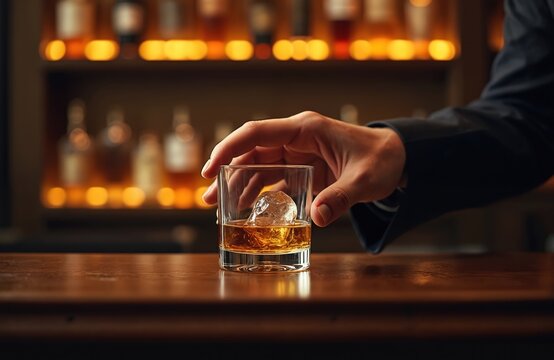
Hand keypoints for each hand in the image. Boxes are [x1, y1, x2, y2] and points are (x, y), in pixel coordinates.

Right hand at [201, 111, 405, 226]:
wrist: (396, 159)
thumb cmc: (381, 160)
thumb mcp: (363, 180)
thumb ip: (340, 197)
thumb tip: (318, 218)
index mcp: (306, 130)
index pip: (258, 133)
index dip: (229, 148)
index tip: (210, 169)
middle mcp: (296, 139)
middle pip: (252, 153)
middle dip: (228, 174)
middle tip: (210, 199)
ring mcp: (297, 154)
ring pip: (258, 166)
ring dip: (239, 185)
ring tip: (220, 208)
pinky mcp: (302, 168)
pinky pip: (273, 179)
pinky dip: (258, 193)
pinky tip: (246, 209)